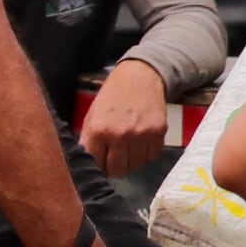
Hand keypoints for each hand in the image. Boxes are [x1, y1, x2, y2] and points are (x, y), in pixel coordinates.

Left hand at [78, 62, 172, 177]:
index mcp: (98, 130)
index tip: (101, 161)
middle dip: (115, 167)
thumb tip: (87, 164)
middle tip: (116, 157)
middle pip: (117, 170)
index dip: (98, 165)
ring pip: (136, 166)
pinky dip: (147, 154)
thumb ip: (89, 141)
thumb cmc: (112, 96)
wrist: (139, 76)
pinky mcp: (158, 132)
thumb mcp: (92, 116)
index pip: (96, 165)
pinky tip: (142, 143)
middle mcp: (120, 135)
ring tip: (130, 148)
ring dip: (132, 161)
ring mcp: (141, 134)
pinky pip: (152, 157)